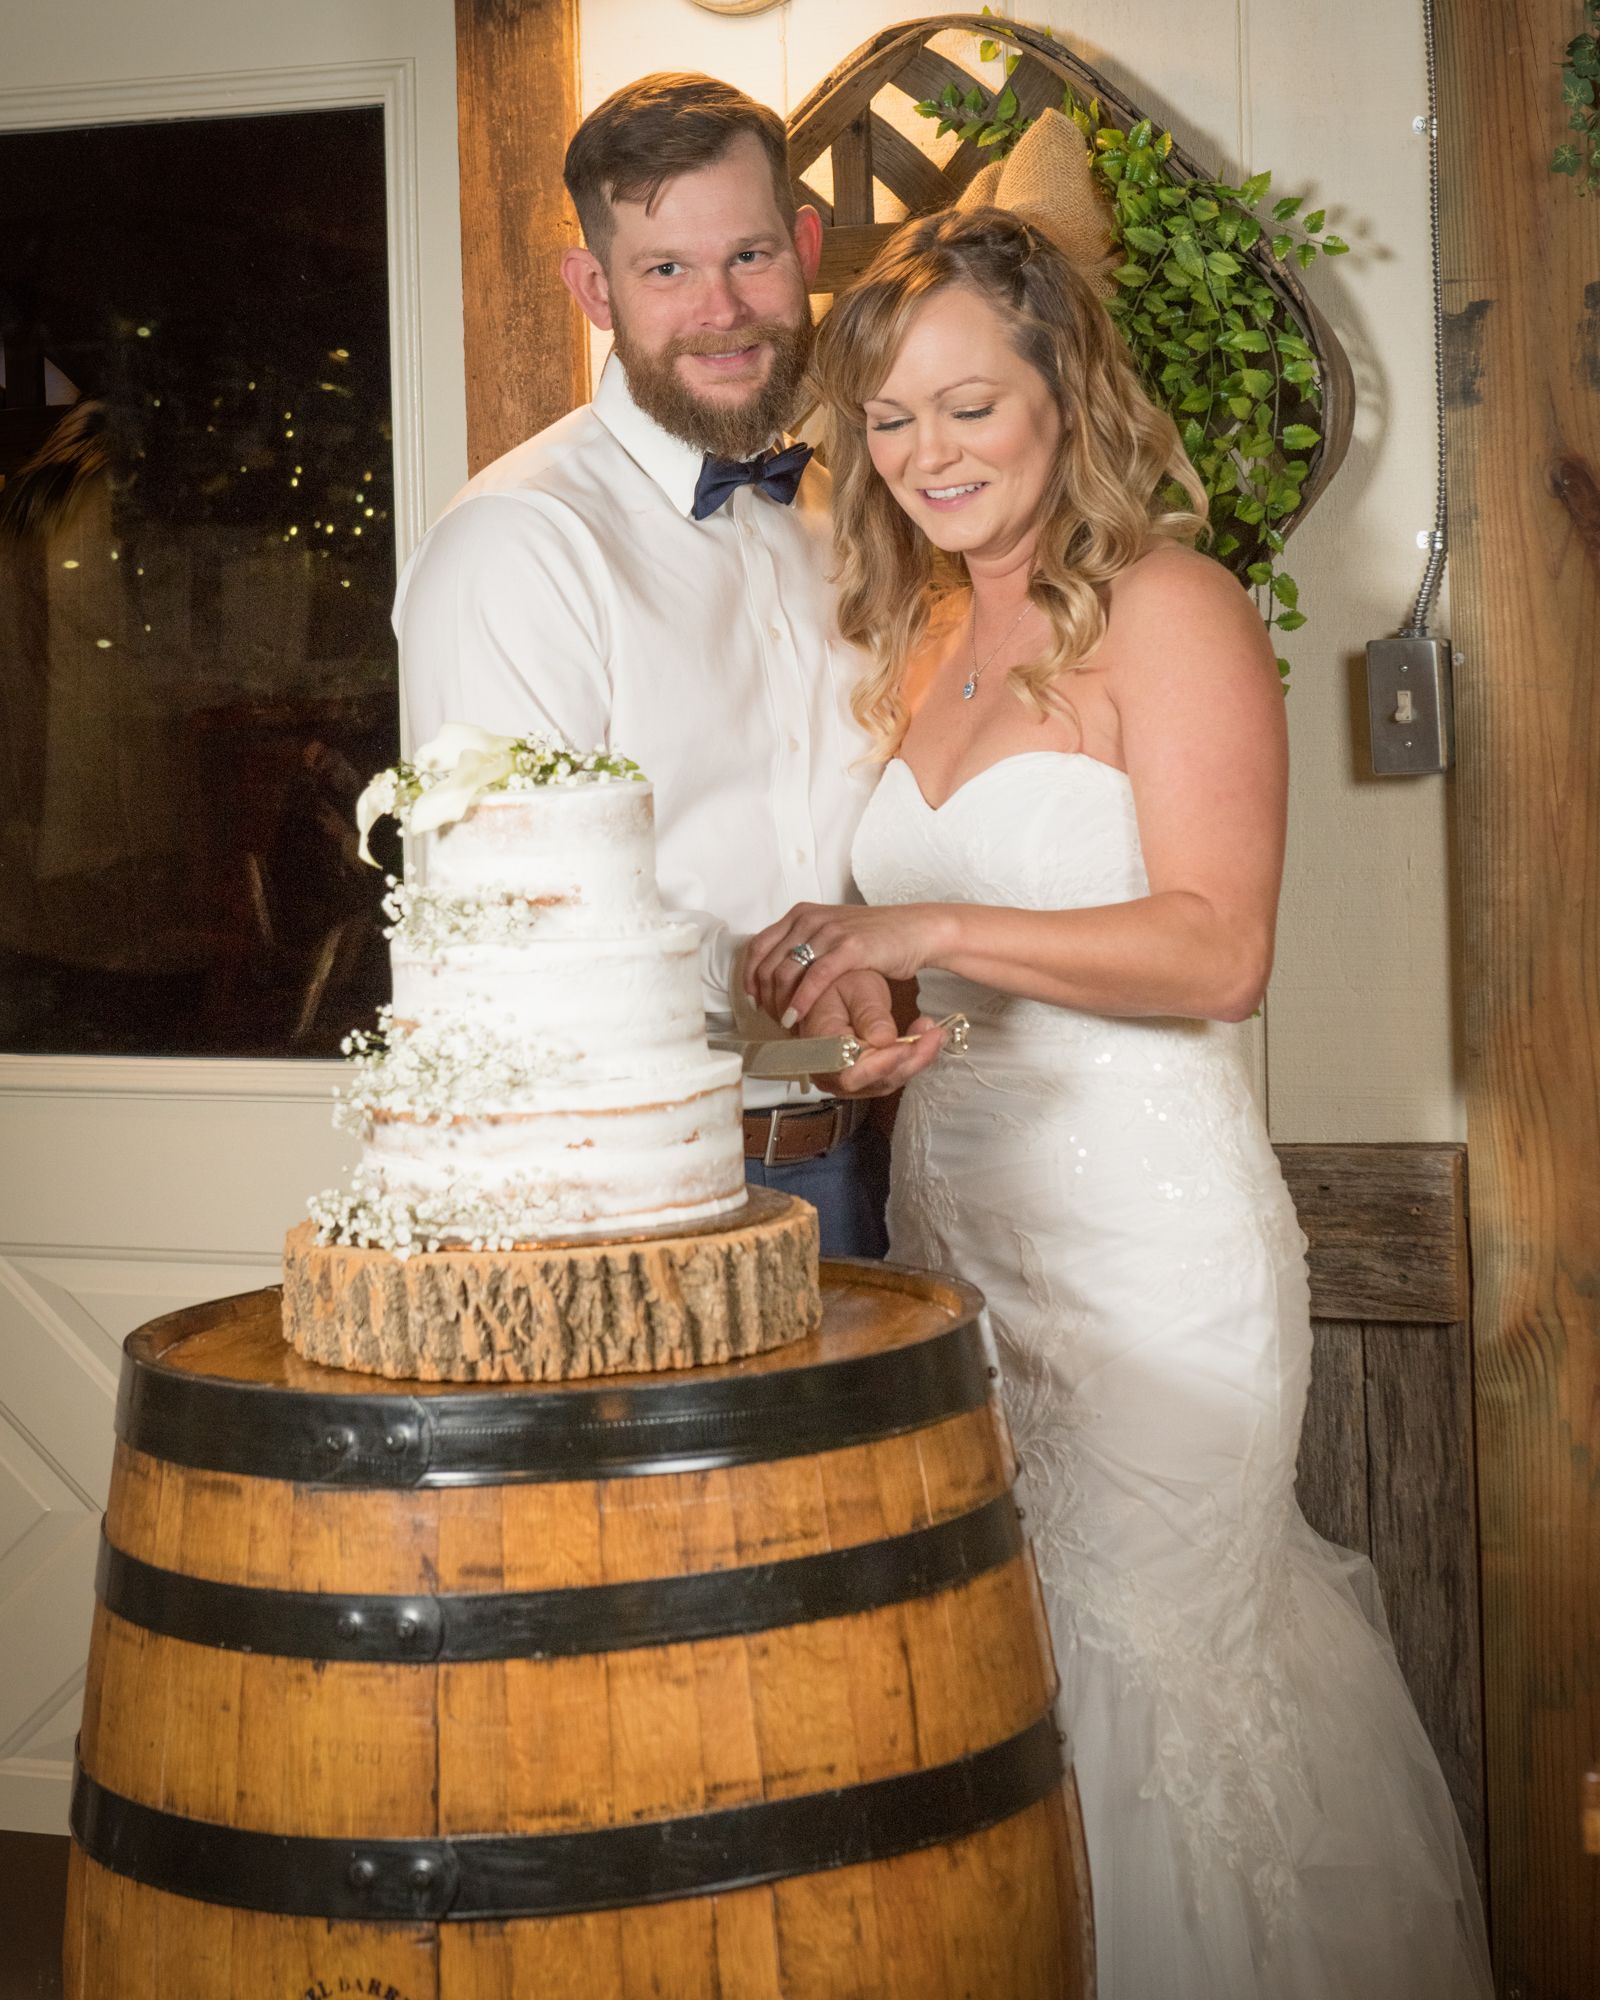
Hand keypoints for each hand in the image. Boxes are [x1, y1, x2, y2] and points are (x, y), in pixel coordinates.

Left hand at [746, 902, 946, 1025]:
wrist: (915, 930)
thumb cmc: (875, 937)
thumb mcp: (831, 934)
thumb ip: (805, 946)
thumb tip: (778, 974)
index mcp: (801, 914)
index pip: (758, 946)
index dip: (749, 977)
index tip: (754, 1001)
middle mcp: (809, 919)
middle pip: (767, 963)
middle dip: (764, 997)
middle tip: (771, 1018)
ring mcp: (829, 932)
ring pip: (785, 972)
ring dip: (779, 1003)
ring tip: (785, 1023)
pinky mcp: (849, 947)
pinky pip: (815, 978)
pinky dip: (801, 1001)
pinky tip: (798, 1018)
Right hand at [801, 976, 944, 1097]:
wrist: (829, 989)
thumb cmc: (838, 983)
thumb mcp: (857, 987)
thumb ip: (869, 1013)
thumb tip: (884, 1039)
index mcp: (820, 1044)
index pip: (850, 1070)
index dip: (882, 1064)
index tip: (909, 1045)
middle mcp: (827, 1070)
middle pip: (873, 1081)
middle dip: (909, 1060)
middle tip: (934, 1035)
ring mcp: (842, 1078)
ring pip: (886, 1082)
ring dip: (915, 1060)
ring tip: (933, 1033)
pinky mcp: (859, 1078)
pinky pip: (888, 1077)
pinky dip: (910, 1061)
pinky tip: (924, 1040)